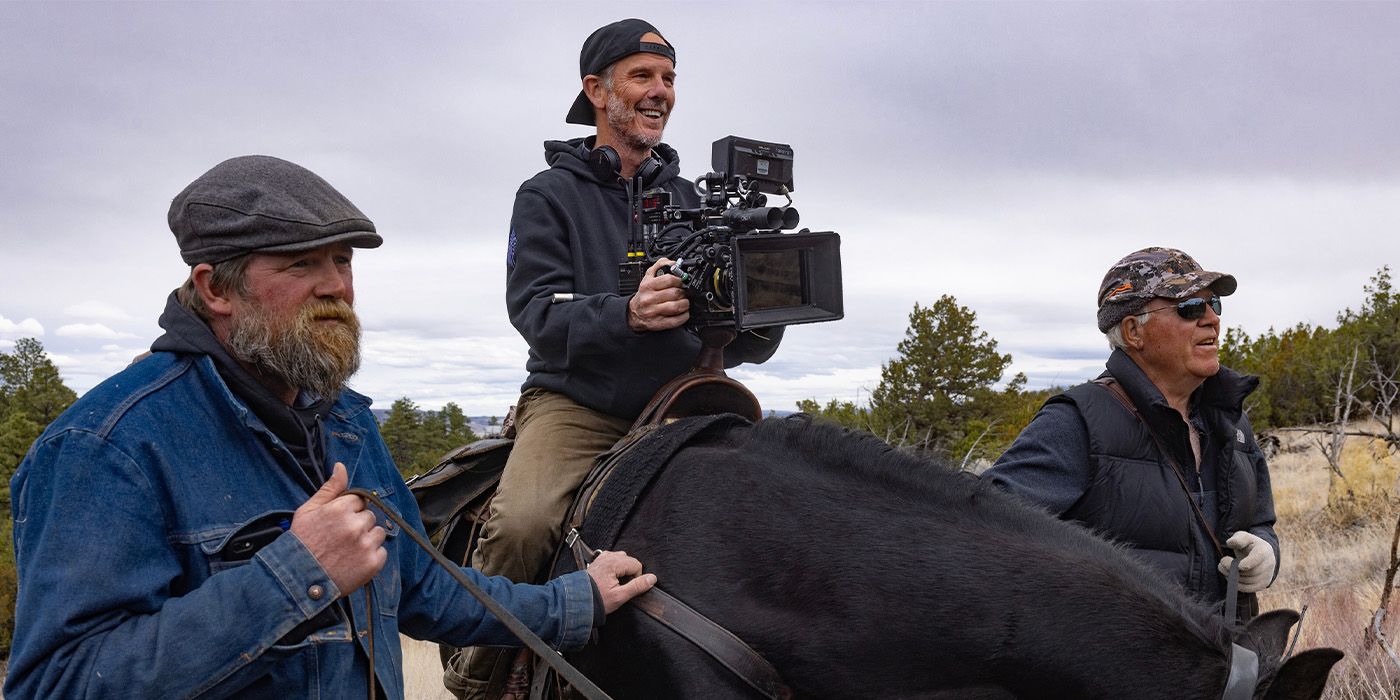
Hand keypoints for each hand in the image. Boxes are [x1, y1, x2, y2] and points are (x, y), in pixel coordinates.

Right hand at [289, 462, 387, 596]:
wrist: (297, 581)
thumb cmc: (301, 543)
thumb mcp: (308, 511)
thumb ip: (329, 488)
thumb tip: (341, 466)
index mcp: (341, 509)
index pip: (359, 501)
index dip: (349, 512)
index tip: (337, 524)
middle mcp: (355, 525)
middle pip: (370, 517)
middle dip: (359, 525)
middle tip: (340, 540)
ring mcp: (365, 545)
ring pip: (378, 533)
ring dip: (367, 540)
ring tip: (346, 552)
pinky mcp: (373, 564)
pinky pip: (382, 553)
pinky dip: (371, 558)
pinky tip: (353, 562)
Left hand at [587, 550, 656, 613]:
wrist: (577, 602)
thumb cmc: (597, 600)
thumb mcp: (620, 596)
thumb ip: (637, 586)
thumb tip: (652, 578)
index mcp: (613, 563)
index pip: (636, 564)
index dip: (636, 577)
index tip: (629, 587)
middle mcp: (607, 558)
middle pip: (629, 560)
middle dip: (630, 572)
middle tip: (622, 586)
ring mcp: (601, 559)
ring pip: (621, 558)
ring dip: (623, 568)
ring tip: (616, 582)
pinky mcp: (597, 562)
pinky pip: (611, 558)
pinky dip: (615, 566)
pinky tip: (611, 577)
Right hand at [628, 258, 688, 331]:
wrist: (634, 312)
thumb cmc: (644, 294)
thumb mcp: (648, 276)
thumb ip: (660, 266)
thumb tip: (673, 262)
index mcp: (647, 286)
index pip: (669, 279)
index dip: (679, 280)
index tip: (682, 282)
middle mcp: (649, 299)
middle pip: (675, 293)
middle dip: (683, 292)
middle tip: (684, 293)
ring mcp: (653, 312)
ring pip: (677, 307)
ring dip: (685, 304)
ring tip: (685, 302)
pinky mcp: (658, 323)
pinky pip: (676, 320)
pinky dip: (684, 316)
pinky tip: (683, 312)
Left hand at [1217, 531, 1275, 592]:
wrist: (1259, 554)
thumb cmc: (1248, 545)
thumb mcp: (1243, 537)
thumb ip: (1237, 539)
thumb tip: (1230, 543)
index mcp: (1264, 550)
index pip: (1258, 558)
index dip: (1249, 563)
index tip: (1239, 566)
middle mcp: (1269, 563)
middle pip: (1251, 572)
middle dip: (1233, 569)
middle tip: (1222, 562)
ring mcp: (1268, 575)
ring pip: (1249, 581)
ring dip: (1233, 577)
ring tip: (1224, 568)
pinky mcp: (1263, 584)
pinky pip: (1249, 589)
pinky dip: (1237, 585)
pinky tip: (1230, 577)